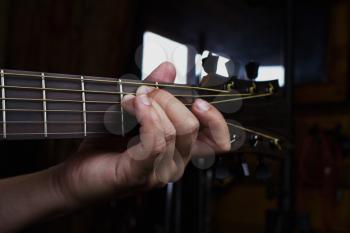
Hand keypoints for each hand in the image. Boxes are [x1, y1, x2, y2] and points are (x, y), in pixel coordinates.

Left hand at [55, 62, 230, 204]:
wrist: (78, 173)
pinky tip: (134, 106)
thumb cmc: (106, 144)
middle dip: (167, 99)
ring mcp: (159, 172)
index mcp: (179, 149)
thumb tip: (169, 68)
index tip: (198, 101)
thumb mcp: (133, 111)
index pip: (218, 142)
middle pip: (191, 125)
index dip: (216, 120)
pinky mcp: (140, 174)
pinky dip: (147, 118)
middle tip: (143, 92)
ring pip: (172, 131)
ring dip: (150, 105)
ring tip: (130, 99)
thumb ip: (155, 91)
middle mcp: (176, 163)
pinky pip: (155, 142)